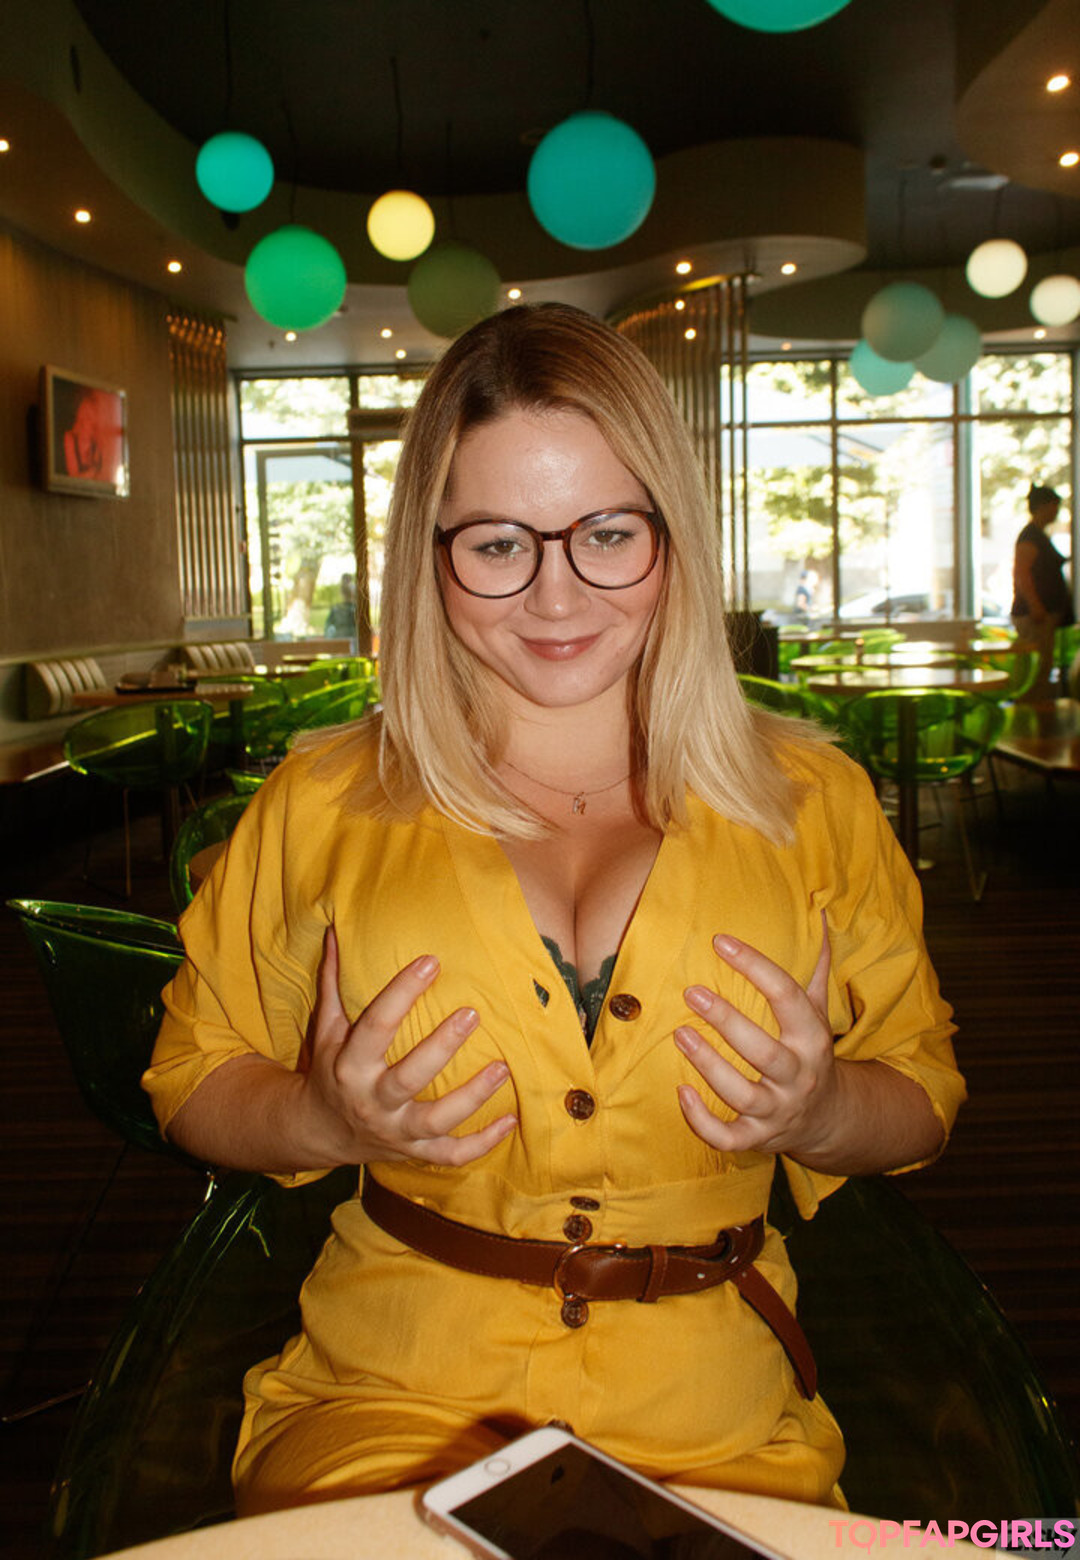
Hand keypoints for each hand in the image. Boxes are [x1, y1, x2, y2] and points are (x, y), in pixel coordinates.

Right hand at [294, 927, 516, 1167]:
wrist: (319, 1131)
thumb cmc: (330, 1068)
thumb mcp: (326, 1028)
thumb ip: (333, 982)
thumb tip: (333, 931)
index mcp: (350, 1065)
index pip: (376, 1026)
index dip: (402, 993)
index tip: (430, 961)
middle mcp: (372, 1100)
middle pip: (409, 1077)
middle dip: (441, 1047)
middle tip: (473, 1014)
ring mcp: (395, 1130)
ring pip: (436, 1120)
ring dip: (472, 1097)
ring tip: (503, 1067)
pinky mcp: (414, 1150)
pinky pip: (450, 1155)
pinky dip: (481, 1144)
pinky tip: (511, 1120)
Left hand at [674, 915, 837, 1158]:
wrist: (829, 1119)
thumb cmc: (810, 1051)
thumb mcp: (819, 1011)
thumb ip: (814, 966)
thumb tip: (817, 913)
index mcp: (812, 1038)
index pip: (788, 997)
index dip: (755, 966)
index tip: (720, 941)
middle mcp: (798, 1076)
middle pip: (764, 1051)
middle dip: (727, 1021)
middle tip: (692, 992)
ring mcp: (778, 1110)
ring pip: (743, 1094)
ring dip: (709, 1067)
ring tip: (679, 1034)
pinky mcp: (758, 1137)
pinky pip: (730, 1137)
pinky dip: (703, 1122)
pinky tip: (680, 1094)